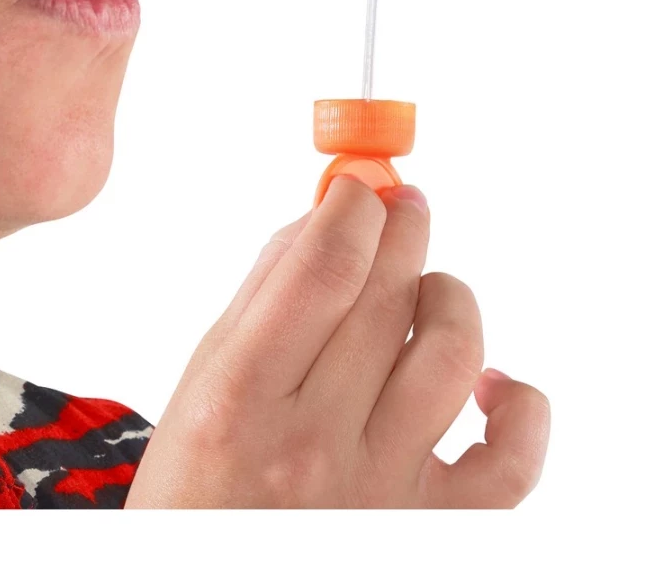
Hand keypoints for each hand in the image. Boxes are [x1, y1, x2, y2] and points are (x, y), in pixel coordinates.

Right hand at [126, 176, 550, 507]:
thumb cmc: (196, 492)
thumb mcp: (200, 385)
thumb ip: (261, 297)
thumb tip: (319, 221)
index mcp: (238, 398)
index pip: (323, 268)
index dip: (354, 206)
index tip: (361, 185)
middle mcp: (311, 445)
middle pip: (387, 294)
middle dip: (401, 226)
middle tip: (401, 205)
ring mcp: (381, 492)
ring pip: (453, 351)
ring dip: (448, 291)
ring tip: (428, 283)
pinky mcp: (433, 529)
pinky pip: (514, 457)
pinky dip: (518, 401)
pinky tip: (485, 379)